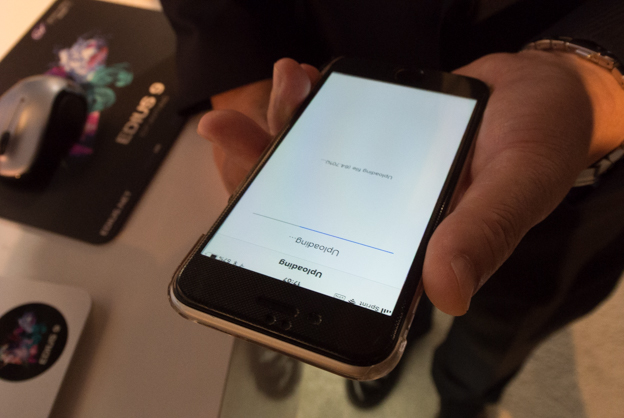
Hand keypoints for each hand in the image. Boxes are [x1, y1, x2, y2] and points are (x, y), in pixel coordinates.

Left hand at [198, 54, 623, 315]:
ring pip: (306, 168)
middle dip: (258, 174)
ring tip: (267, 91)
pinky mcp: (368, 142)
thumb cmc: (540, 140)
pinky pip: (324, 130)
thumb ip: (483, 232)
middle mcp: (379, 220)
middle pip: (303, 212)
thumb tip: (446, 292)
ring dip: (274, 130)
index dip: (287, 255)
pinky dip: (304, 106)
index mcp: (407, 249)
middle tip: (227, 131)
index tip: (246, 223)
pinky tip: (295, 81)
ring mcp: (369, 179)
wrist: (540, 90)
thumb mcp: (518, 185)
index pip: (338, 268)